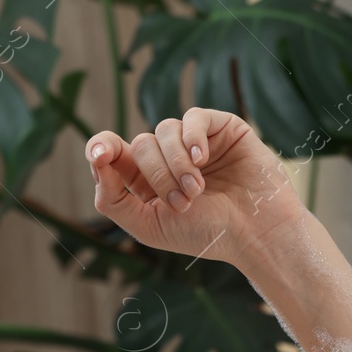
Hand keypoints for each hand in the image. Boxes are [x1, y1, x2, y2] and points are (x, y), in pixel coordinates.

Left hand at [84, 107, 306, 266]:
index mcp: (147, 181)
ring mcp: (195, 141)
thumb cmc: (206, 234)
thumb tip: (97, 160)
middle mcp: (169, 157)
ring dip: (176, 163)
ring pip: (164, 130)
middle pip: (141, 144)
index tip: (99, 156)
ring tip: (198, 191)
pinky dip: (192, 138)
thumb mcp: (149, 227)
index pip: (114, 151)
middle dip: (157, 174)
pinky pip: (193, 117)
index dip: (102, 147)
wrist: (255, 233)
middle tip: (184, 202)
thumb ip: (113, 200)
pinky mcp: (221, 127)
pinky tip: (202, 159)